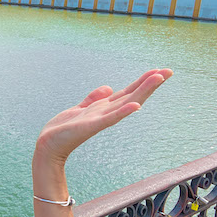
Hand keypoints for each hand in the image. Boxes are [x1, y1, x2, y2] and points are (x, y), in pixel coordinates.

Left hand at [35, 69, 172, 164]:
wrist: (48, 145)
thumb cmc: (63, 130)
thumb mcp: (80, 109)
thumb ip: (93, 99)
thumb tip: (109, 88)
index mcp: (103, 108)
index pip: (127, 93)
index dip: (142, 82)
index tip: (159, 71)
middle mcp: (106, 113)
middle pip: (132, 95)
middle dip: (149, 83)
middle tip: (168, 71)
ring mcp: (100, 120)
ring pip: (126, 103)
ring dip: (142, 91)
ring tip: (158, 78)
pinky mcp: (90, 126)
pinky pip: (110, 118)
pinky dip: (123, 112)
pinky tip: (135, 106)